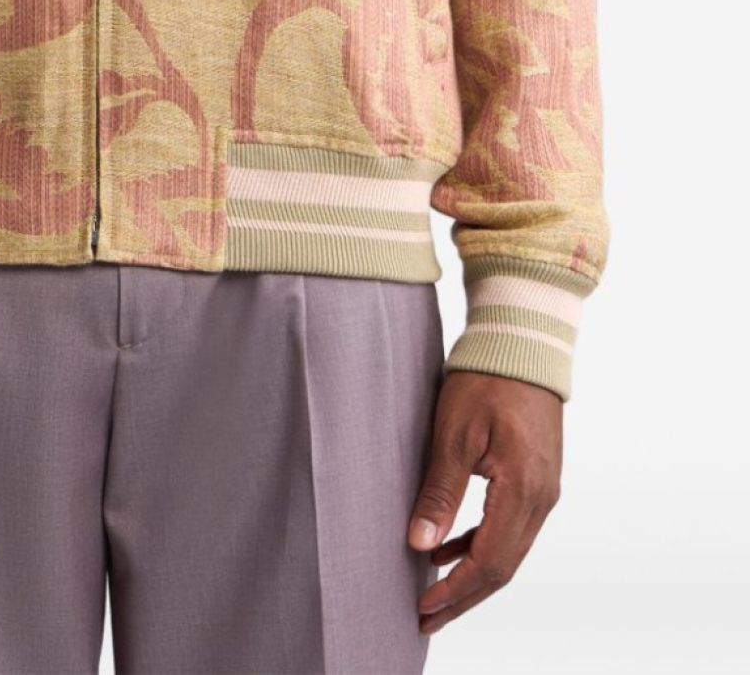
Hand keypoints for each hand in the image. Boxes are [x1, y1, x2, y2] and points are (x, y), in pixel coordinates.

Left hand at [408, 370, 561, 634]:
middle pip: (503, 567)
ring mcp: (544, 492)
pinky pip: (510, 529)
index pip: (491, 561)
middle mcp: (542, 499)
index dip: (457, 591)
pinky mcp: (537, 481)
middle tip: (424, 619)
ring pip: (508, 552)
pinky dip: (480, 545)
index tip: (424, 608)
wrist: (523, 344)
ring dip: (471, 577)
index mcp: (523, 489)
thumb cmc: (487, 379)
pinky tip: (448, 550)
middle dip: (463, 598)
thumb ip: (440, 491)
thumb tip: (419, 544)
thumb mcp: (454, 432)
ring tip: (433, 595)